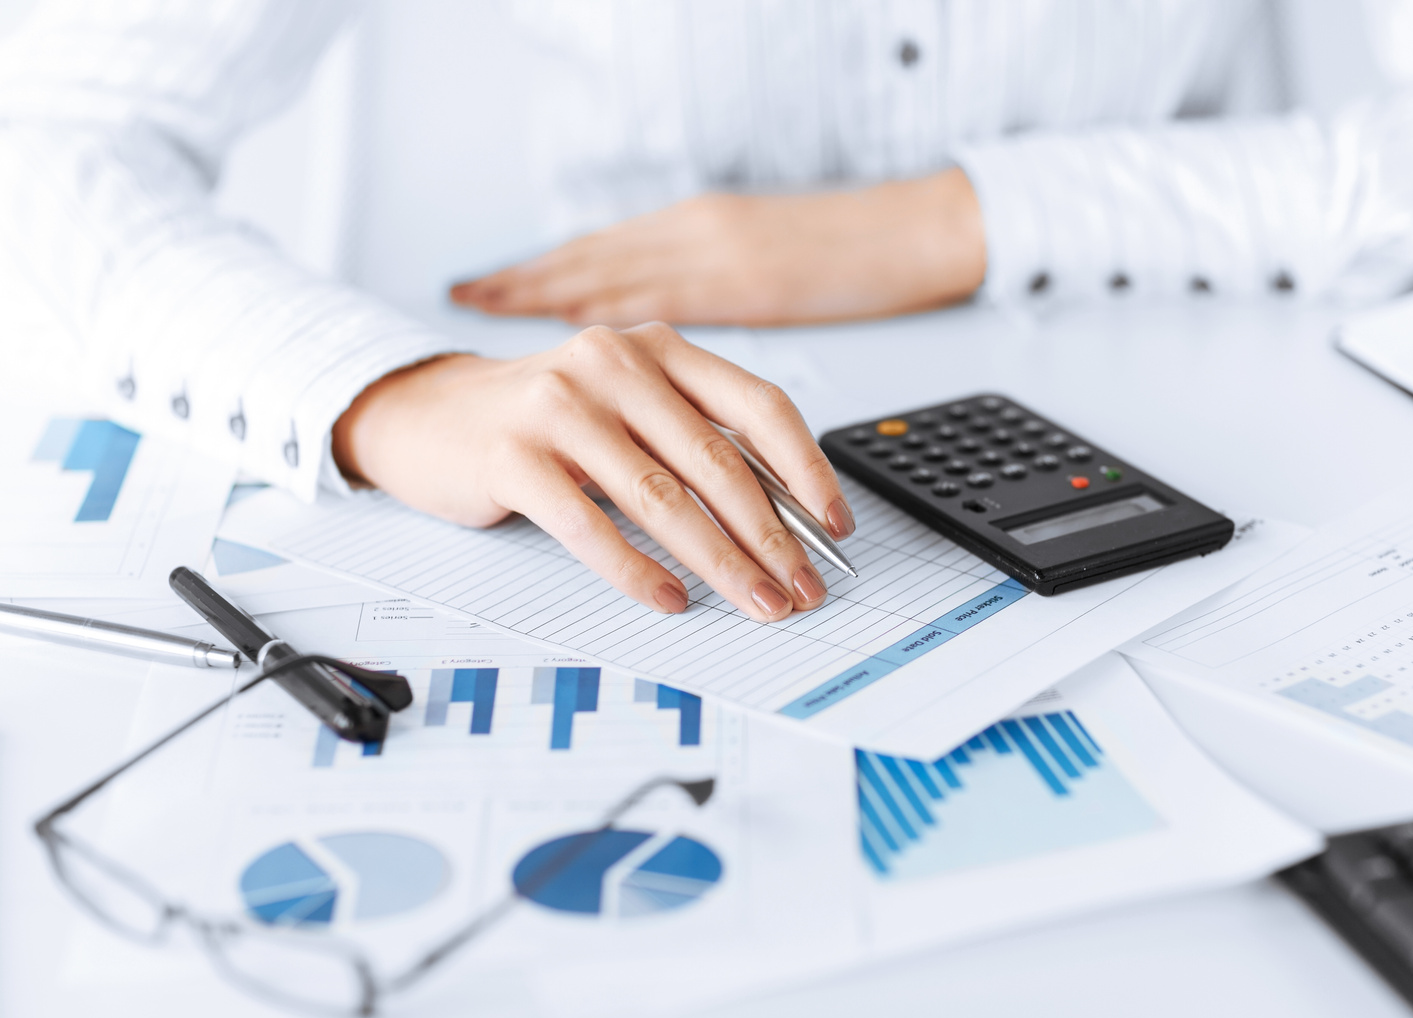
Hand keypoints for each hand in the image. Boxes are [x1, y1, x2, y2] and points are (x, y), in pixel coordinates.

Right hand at [330, 324, 853, 620]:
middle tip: (801, 588)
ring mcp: (560, 404)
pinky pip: (589, 522)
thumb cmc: (546, 420)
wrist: (429, 415)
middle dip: (769, 536)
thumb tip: (784, 519)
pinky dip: (635, 568)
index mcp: (660, 348)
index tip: (834, 527)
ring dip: (718, 561)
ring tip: (753, 603)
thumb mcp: (629, 406)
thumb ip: (694, 440)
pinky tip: (668, 598)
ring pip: (660, 495)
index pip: (758, 405)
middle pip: (716, 460)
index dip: (806, 469)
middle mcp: (615, 361)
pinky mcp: (512, 454)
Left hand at [449, 167, 986, 326]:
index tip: (496, 281)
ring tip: (487, 296)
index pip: (610, 253)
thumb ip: (718, 307)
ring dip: (549, 285)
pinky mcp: (742, 275)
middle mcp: (697, 234)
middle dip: (531, 278)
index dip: (552, 270)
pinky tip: (567, 318)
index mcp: (702, 232)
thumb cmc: (853, 257)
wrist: (920, 229)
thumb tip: (676, 369)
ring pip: (611, 265)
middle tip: (469, 291)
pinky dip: (608, 305)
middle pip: (595, 257)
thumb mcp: (771, 277)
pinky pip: (654, 294)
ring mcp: (717, 249)